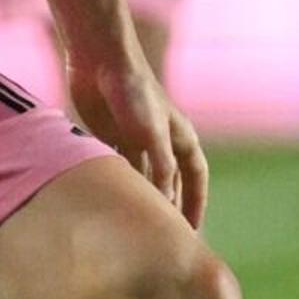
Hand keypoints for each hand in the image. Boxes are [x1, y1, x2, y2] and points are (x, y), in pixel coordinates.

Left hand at [70, 40, 208, 227]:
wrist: (101, 60)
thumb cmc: (135, 92)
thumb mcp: (152, 134)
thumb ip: (160, 169)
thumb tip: (165, 205)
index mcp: (181, 137)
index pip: (196, 177)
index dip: (197, 203)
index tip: (192, 231)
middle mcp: (161, 141)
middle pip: (169, 182)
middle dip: (168, 207)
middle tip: (161, 238)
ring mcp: (135, 139)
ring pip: (141, 178)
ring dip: (139, 198)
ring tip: (133, 228)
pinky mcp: (111, 136)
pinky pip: (116, 167)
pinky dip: (116, 184)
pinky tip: (107, 203)